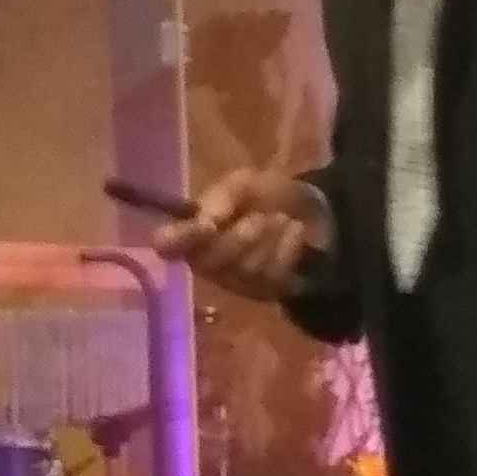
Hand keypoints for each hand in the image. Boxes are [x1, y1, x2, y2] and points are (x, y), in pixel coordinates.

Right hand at [157, 167, 335, 304]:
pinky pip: (273, 273)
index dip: (180, 239)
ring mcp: (235, 281)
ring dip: (270, 237)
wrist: (308, 209)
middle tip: (260, 217)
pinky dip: (288, 246)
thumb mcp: (242, 184)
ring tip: (280, 220)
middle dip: (242, 236)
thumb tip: (205, 221)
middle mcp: (206, 262)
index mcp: (193, 233)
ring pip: (246, 268)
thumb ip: (221, 198)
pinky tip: (294, 232)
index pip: (168, 246)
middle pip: (212, 261)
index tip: (207, 225)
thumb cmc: (264, 196)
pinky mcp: (264, 291)